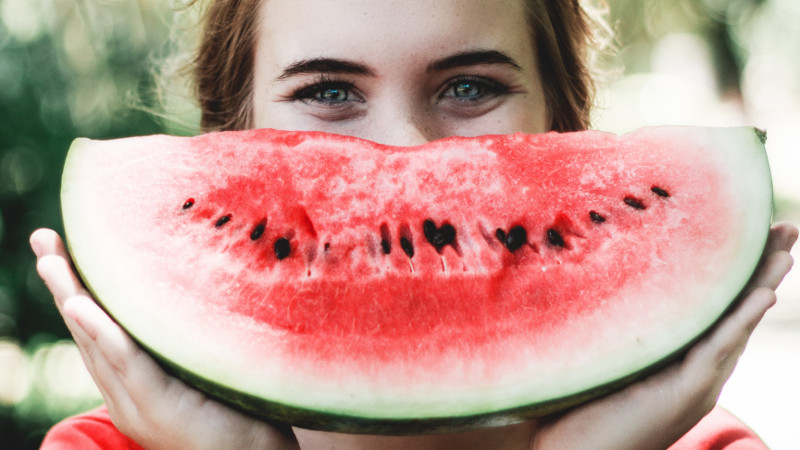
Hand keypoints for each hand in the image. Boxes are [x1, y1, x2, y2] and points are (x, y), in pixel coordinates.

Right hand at [30, 228, 298, 449]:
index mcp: (131, 381)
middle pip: (87, 330)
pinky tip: (81, 306)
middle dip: (63, 283)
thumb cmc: (234, 408)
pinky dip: (103, 334)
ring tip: (50, 260)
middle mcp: (125, 391)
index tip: (60, 245)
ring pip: (97, 343)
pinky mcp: (159, 407)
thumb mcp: (197, 363)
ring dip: (72, 298)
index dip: (76, 288)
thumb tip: (187, 282)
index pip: (97, 328)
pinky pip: (128, 364)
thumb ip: (181, 336)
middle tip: (44, 237)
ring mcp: (137, 401)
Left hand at [531, 222, 797, 449]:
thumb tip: (592, 273)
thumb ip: (612, 325)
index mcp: (679, 359)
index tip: (753, 231)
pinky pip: (719, 349)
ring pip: (737, 325)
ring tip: (787, 249)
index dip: (738, 272)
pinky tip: (764, 293)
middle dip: (764, 268)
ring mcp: (697, 383)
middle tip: (786, 228)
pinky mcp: (686, 393)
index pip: (717, 308)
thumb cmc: (576, 409)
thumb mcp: (601, 355)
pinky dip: (742, 320)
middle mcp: (697, 370)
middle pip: (737, 310)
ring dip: (764, 284)